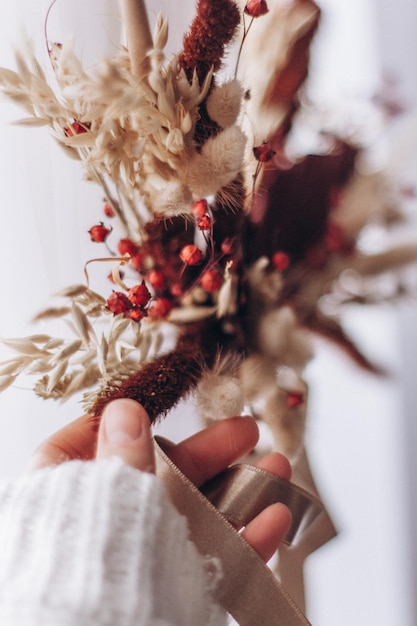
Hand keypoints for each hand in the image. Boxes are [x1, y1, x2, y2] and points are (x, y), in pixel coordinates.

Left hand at [30, 399, 291, 561]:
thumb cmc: (90, 577)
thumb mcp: (110, 501)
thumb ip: (120, 457)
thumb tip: (124, 410)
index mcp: (66, 500)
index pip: (84, 447)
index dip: (118, 423)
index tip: (152, 406)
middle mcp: (103, 527)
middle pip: (157, 476)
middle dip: (209, 453)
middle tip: (244, 432)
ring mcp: (142, 558)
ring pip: (193, 515)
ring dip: (239, 491)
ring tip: (277, 469)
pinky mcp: (171, 588)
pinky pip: (209, 558)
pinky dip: (243, 539)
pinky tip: (273, 518)